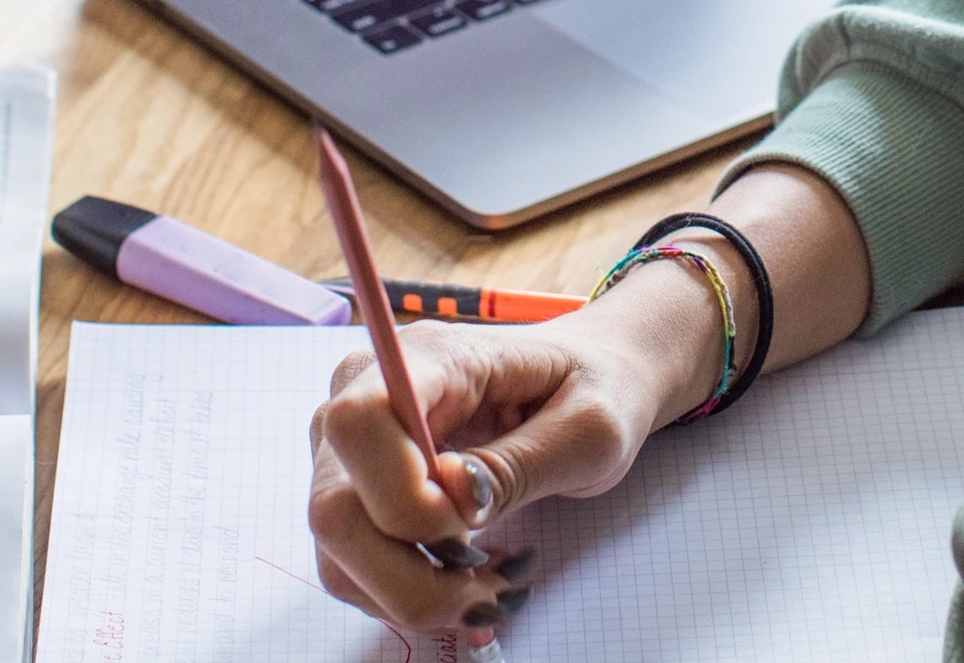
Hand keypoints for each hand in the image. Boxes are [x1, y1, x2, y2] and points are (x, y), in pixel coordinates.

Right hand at [307, 167, 871, 647]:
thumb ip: (526, 460)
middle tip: (482, 603)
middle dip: (400, 569)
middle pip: (331, 496)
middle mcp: (372, 391)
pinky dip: (405, 601)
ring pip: (336, 541)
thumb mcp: (597, 421)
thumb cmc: (617, 377)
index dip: (392, 489)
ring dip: (404, 596)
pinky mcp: (379, 488)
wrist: (632, 367)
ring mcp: (368, 444)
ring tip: (487, 610)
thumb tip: (458, 505)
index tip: (464, 527)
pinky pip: (360, 559)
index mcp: (422, 353)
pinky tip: (468, 610)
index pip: (356, 421)